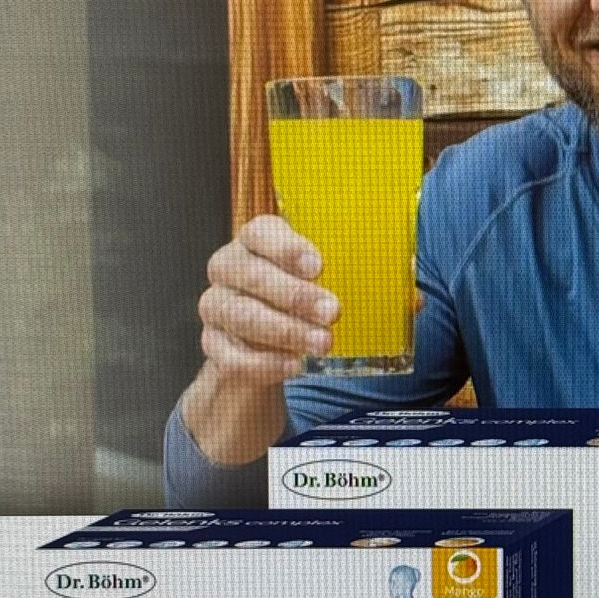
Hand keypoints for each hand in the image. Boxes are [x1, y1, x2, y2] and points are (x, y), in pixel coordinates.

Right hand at [198, 215, 337, 385]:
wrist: (266, 346)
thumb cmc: (300, 302)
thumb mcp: (319, 282)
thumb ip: (340, 275)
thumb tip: (385, 282)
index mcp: (254, 243)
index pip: (259, 232)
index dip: (286, 248)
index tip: (318, 267)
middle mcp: (229, 269)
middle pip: (252, 274)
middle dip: (296, 295)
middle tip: (332, 311)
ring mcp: (217, 306)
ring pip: (242, 315)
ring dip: (286, 330)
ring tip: (322, 343)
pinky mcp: (213, 344)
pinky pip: (231, 356)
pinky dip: (265, 363)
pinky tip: (293, 365)